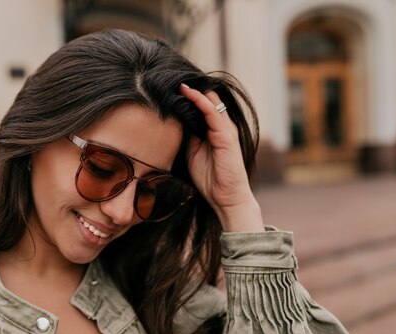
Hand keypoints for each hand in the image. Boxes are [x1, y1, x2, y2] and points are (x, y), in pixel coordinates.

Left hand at [179, 84, 263, 231]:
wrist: (226, 198)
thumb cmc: (210, 178)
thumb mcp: (192, 153)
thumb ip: (187, 137)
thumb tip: (172, 122)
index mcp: (214, 129)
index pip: (201, 104)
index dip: (187, 94)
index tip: (168, 84)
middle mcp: (222, 126)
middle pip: (206, 98)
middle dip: (189, 87)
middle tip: (170, 74)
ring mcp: (225, 129)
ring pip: (210, 100)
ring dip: (193, 89)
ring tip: (176, 77)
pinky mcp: (226, 136)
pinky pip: (212, 112)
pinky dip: (200, 101)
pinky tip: (187, 92)